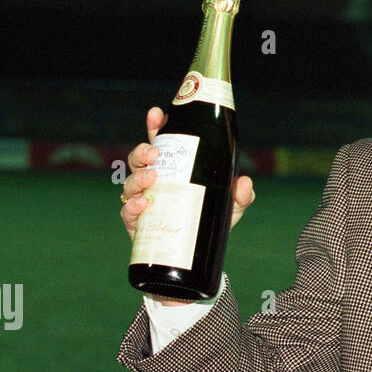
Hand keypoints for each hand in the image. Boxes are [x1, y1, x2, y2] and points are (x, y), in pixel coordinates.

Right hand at [120, 107, 254, 304]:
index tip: (156, 113)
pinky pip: (127, 212)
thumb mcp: (232, 207)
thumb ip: (241, 195)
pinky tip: (143, 205)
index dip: (156, 126)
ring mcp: (143, 202)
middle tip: (154, 153)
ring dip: (138, 178)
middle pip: (139, 160)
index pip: (162, 143)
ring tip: (152, 178)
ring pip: (130, 183)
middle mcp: (155, 182)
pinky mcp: (137, 225)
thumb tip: (244, 183)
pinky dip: (133, 207)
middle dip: (142, 151)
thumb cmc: (211, 222)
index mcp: (175, 170)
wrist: (198, 259)